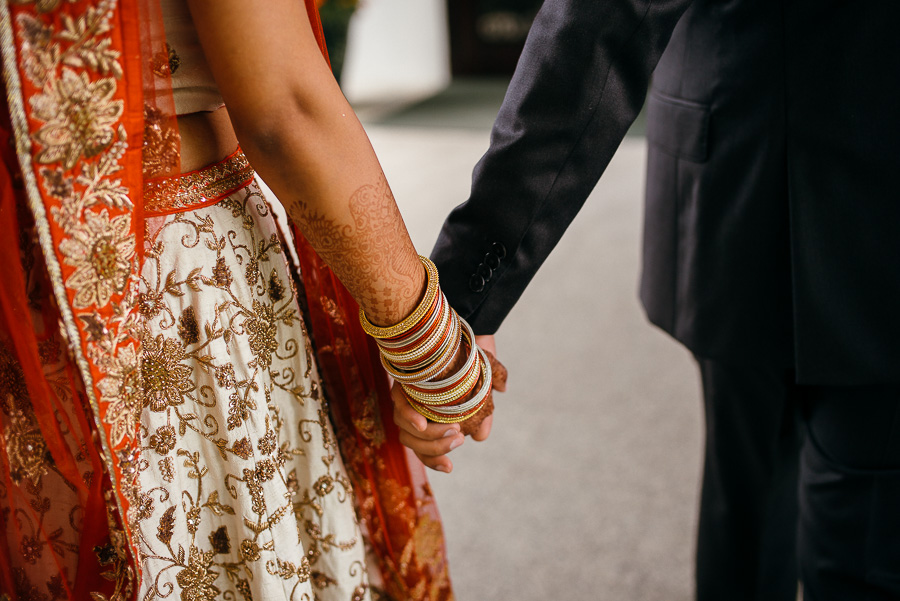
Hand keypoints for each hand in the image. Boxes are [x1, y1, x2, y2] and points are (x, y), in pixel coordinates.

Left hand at [391, 334, 507, 472]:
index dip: (434, 460)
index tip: (450, 467)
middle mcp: (413, 409)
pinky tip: (422, 423)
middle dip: (435, 449)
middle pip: (412, 443)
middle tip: (458, 439)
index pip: (424, 448)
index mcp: (429, 416)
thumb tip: (480, 437)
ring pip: (405, 430)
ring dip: (429, 437)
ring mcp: (405, 396)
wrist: (464, 330)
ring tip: (453, 430)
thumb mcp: (483, 390)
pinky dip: (409, 418)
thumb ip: (482, 414)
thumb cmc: (472, 362)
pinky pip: (397, 405)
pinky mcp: (400, 382)